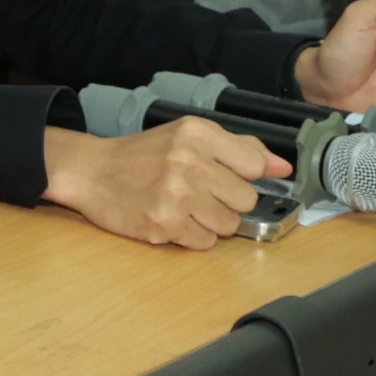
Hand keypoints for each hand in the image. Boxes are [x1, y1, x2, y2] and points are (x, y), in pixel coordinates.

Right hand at [41, 118, 284, 249]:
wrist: (91, 172)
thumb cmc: (142, 156)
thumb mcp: (188, 137)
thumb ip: (239, 149)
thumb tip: (283, 168)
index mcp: (196, 133)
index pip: (255, 165)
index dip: (244, 176)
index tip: (227, 177)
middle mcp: (187, 160)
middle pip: (245, 199)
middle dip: (226, 201)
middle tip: (198, 193)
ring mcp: (175, 194)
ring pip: (228, 224)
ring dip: (210, 222)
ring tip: (184, 207)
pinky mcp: (163, 224)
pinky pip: (204, 242)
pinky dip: (191, 236)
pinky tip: (172, 220)